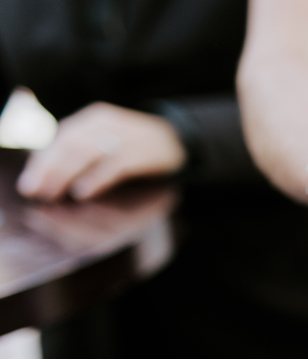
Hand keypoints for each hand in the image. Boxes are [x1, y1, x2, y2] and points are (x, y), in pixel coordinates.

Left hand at [17, 102, 185, 201]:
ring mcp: (125, 136)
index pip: (61, 138)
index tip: (29, 183)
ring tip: (51, 194)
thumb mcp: (109, 138)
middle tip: (34, 192)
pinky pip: (113, 166)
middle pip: (70, 146)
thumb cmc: (138, 145)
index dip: (42, 161)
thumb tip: (50, 173)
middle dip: (49, 170)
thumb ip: (83, 150)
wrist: (180, 139)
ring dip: (65, 176)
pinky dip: (95, 179)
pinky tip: (82, 192)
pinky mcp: (142, 152)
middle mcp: (106, 122)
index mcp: (94, 118)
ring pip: (86, 154)